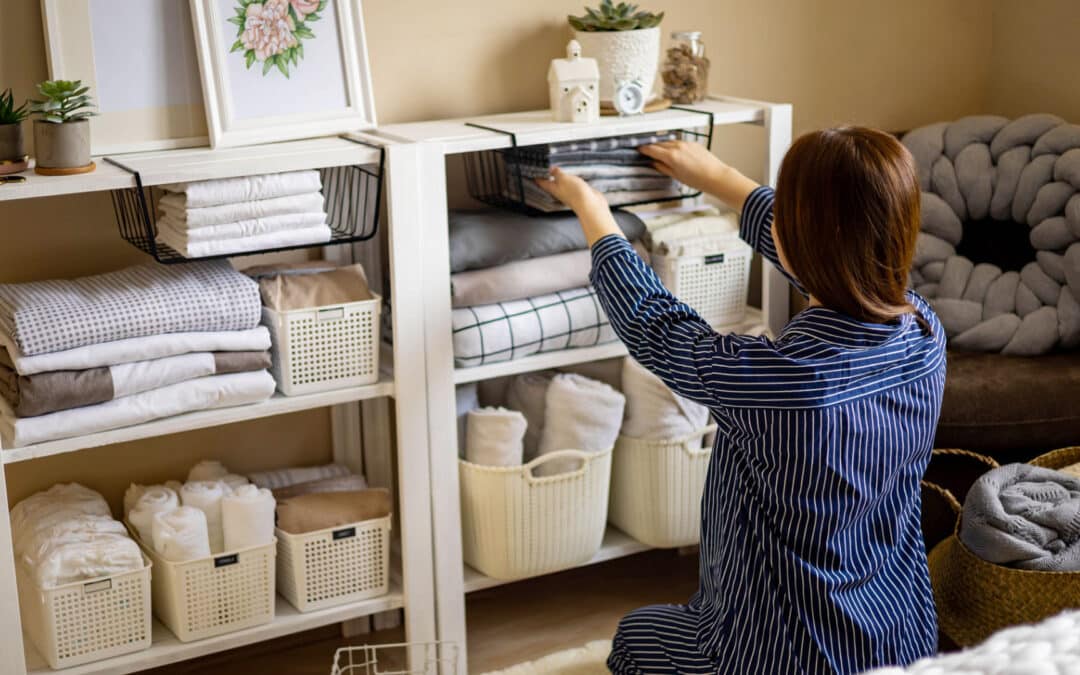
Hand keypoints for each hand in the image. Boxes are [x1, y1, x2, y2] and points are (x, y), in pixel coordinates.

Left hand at [534, 167, 606, 214]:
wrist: (590, 204)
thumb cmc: (575, 193)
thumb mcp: (563, 178)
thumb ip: (557, 173)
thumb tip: (551, 169)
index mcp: (553, 188)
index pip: (542, 182)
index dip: (536, 177)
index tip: (532, 173)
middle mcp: (560, 191)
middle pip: (550, 185)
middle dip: (546, 179)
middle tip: (543, 172)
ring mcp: (569, 192)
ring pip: (561, 185)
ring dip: (558, 179)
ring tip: (555, 173)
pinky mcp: (578, 192)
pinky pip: (571, 185)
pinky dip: (569, 181)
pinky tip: (570, 178)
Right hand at [639, 140, 758, 210]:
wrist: (716, 176)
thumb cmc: (698, 179)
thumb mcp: (676, 176)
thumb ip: (662, 167)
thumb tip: (654, 163)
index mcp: (671, 156)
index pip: (652, 149)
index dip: (644, 149)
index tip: (639, 150)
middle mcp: (678, 147)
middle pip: (659, 143)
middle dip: (652, 146)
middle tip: (646, 150)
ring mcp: (686, 143)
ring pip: (669, 141)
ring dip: (662, 145)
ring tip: (658, 150)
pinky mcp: (693, 143)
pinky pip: (678, 142)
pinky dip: (672, 145)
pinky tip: (672, 151)